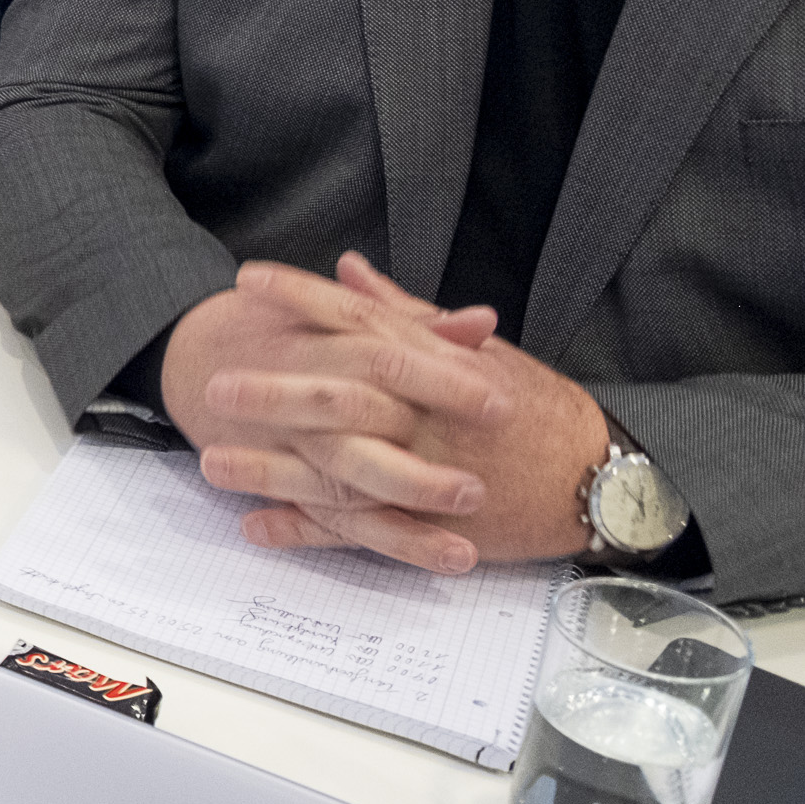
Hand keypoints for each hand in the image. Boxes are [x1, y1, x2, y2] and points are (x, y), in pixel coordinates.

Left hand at [165, 253, 603, 572]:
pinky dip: (305, 531)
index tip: (249, 279)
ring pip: (338, 471)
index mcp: (434, 365)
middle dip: (275, 390)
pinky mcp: (426, 524)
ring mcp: (423, 474)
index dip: (303, 298)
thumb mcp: (477, 350)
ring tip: (210, 461)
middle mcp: (424, 416)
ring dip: (273, 469)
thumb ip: (404, 312)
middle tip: (212, 381)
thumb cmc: (535, 408)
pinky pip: (356, 530)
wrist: (594, 477)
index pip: (360, 323)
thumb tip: (348, 272)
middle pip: (341, 397)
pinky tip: (255, 526)